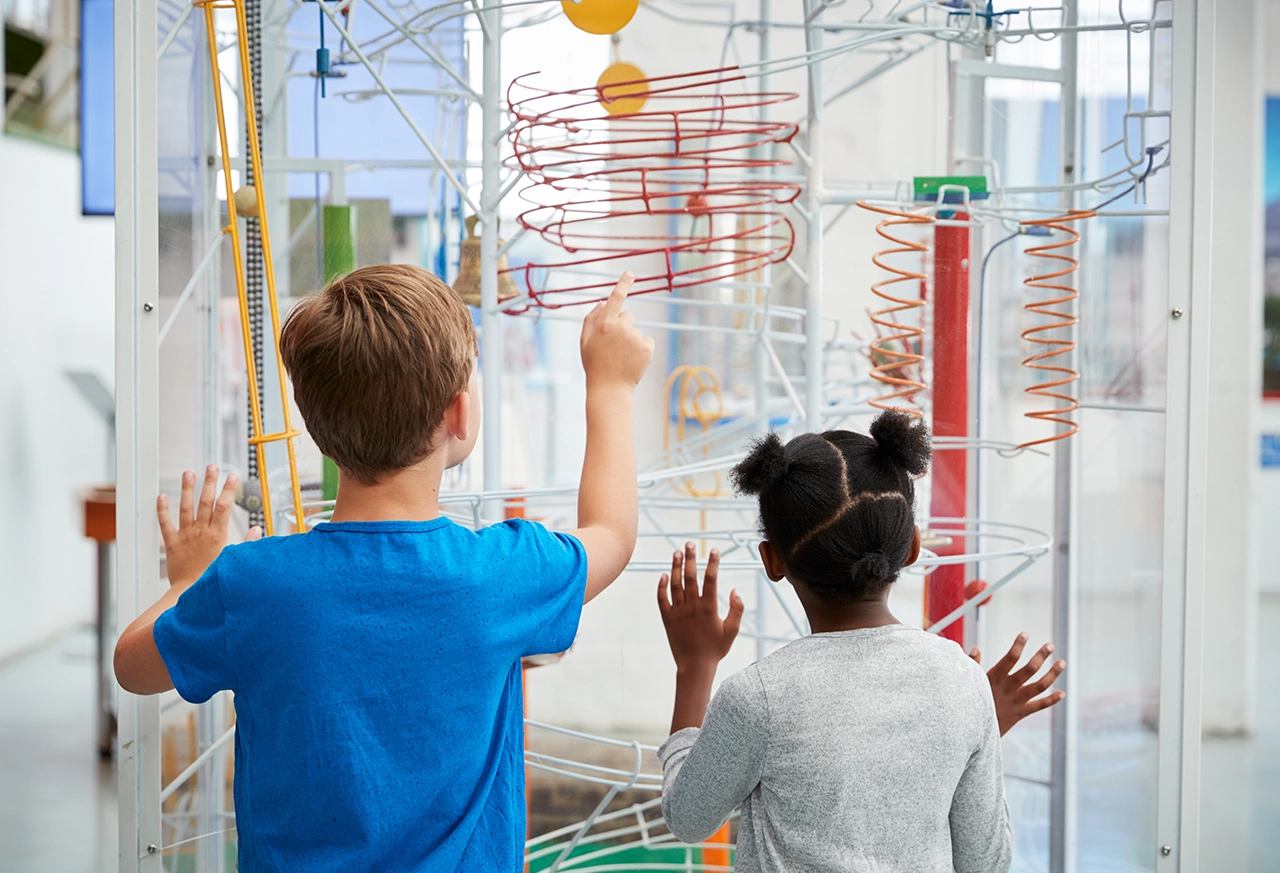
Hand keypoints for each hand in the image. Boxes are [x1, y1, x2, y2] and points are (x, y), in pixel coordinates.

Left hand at [158, 465, 261, 586]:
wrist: (190, 593)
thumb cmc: (214, 578)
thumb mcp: (234, 560)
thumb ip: (247, 543)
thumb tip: (257, 529)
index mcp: (218, 535)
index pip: (224, 506)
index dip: (229, 490)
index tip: (233, 476)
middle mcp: (201, 532)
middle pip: (206, 502)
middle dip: (210, 482)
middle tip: (212, 466)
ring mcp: (185, 536)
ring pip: (186, 508)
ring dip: (187, 489)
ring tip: (189, 473)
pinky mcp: (172, 543)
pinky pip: (165, 524)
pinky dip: (162, 510)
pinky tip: (162, 496)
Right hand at [580, 273, 653, 389]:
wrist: (609, 388)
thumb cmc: (594, 364)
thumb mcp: (585, 341)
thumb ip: (591, 319)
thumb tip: (603, 301)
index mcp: (604, 323)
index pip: (616, 298)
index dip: (623, 284)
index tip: (630, 273)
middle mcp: (621, 327)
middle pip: (627, 316)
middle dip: (622, 326)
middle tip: (614, 345)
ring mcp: (635, 337)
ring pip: (636, 330)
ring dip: (631, 340)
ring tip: (622, 357)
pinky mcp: (647, 347)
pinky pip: (646, 340)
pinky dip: (642, 348)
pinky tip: (632, 360)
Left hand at [658, 544, 743, 673]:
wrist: (694, 667)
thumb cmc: (715, 649)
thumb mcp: (732, 631)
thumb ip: (737, 609)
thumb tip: (735, 590)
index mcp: (709, 608)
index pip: (711, 579)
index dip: (712, 563)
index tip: (714, 550)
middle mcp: (692, 607)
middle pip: (691, 576)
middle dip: (691, 558)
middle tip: (690, 543)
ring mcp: (678, 612)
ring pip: (675, 584)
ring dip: (676, 567)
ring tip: (676, 552)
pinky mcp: (667, 618)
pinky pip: (662, 599)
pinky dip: (661, 586)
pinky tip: (664, 574)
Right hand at [970, 633, 1065, 735]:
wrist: (973, 730)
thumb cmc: (970, 702)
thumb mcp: (970, 682)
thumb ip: (974, 665)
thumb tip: (976, 648)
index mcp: (995, 678)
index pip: (1010, 658)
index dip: (1018, 646)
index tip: (1025, 634)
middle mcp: (1009, 688)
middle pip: (1029, 669)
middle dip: (1041, 656)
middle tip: (1050, 645)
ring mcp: (1017, 701)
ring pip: (1039, 686)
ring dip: (1052, 674)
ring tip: (1062, 663)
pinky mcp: (1021, 713)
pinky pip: (1039, 706)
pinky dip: (1051, 700)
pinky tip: (1062, 693)